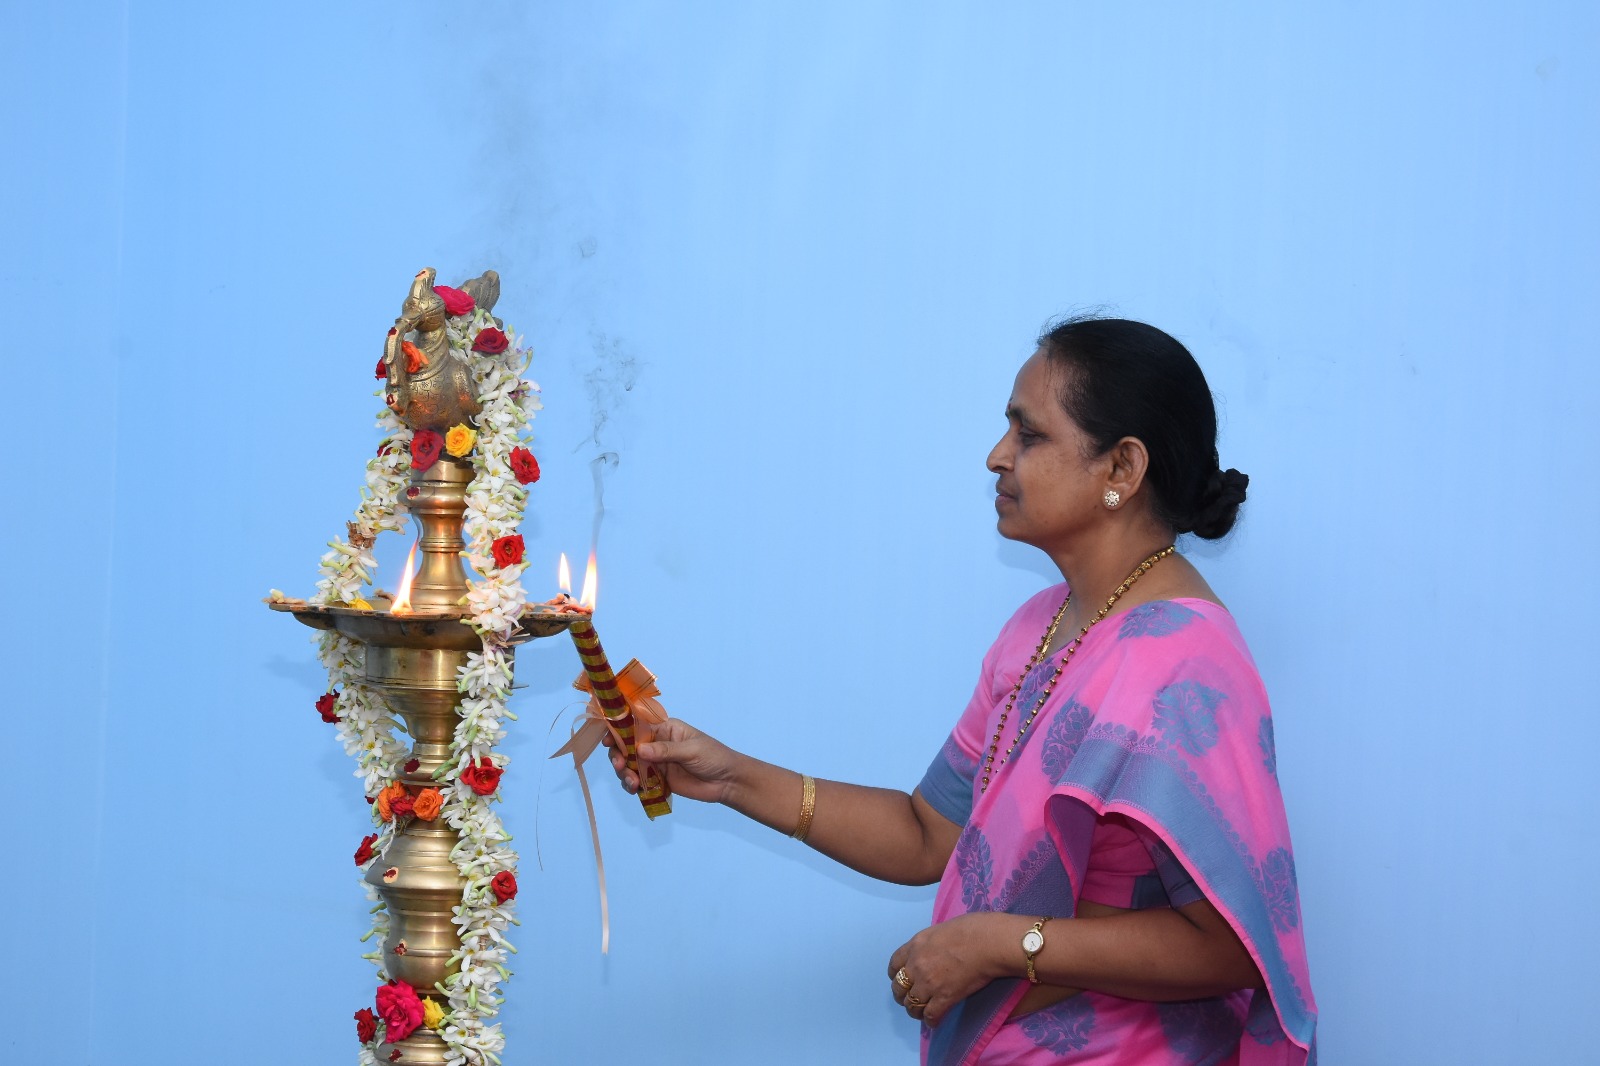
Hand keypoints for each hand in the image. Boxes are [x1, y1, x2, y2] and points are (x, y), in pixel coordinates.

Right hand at [604, 718, 743, 804]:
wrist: (727, 782)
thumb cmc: (714, 757)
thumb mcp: (692, 750)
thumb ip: (666, 751)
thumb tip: (639, 750)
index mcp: (664, 728)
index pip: (637, 725)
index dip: (619, 730)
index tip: (608, 740)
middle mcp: (656, 744)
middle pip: (627, 746)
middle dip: (619, 755)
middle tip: (620, 765)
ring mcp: (655, 763)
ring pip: (630, 765)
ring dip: (624, 772)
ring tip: (631, 783)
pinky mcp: (657, 780)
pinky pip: (638, 781)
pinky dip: (632, 785)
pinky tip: (635, 790)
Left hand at [886, 913, 1011, 1026]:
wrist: (988, 943)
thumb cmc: (971, 929)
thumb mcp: (940, 929)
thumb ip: (929, 943)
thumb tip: (932, 951)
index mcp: (915, 945)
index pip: (894, 964)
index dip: (895, 975)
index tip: (900, 979)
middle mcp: (917, 965)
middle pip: (899, 987)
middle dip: (902, 995)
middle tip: (910, 998)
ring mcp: (929, 983)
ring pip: (911, 1004)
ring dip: (914, 1010)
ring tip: (920, 1013)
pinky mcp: (944, 997)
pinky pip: (930, 1015)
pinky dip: (930, 1021)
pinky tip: (934, 1021)